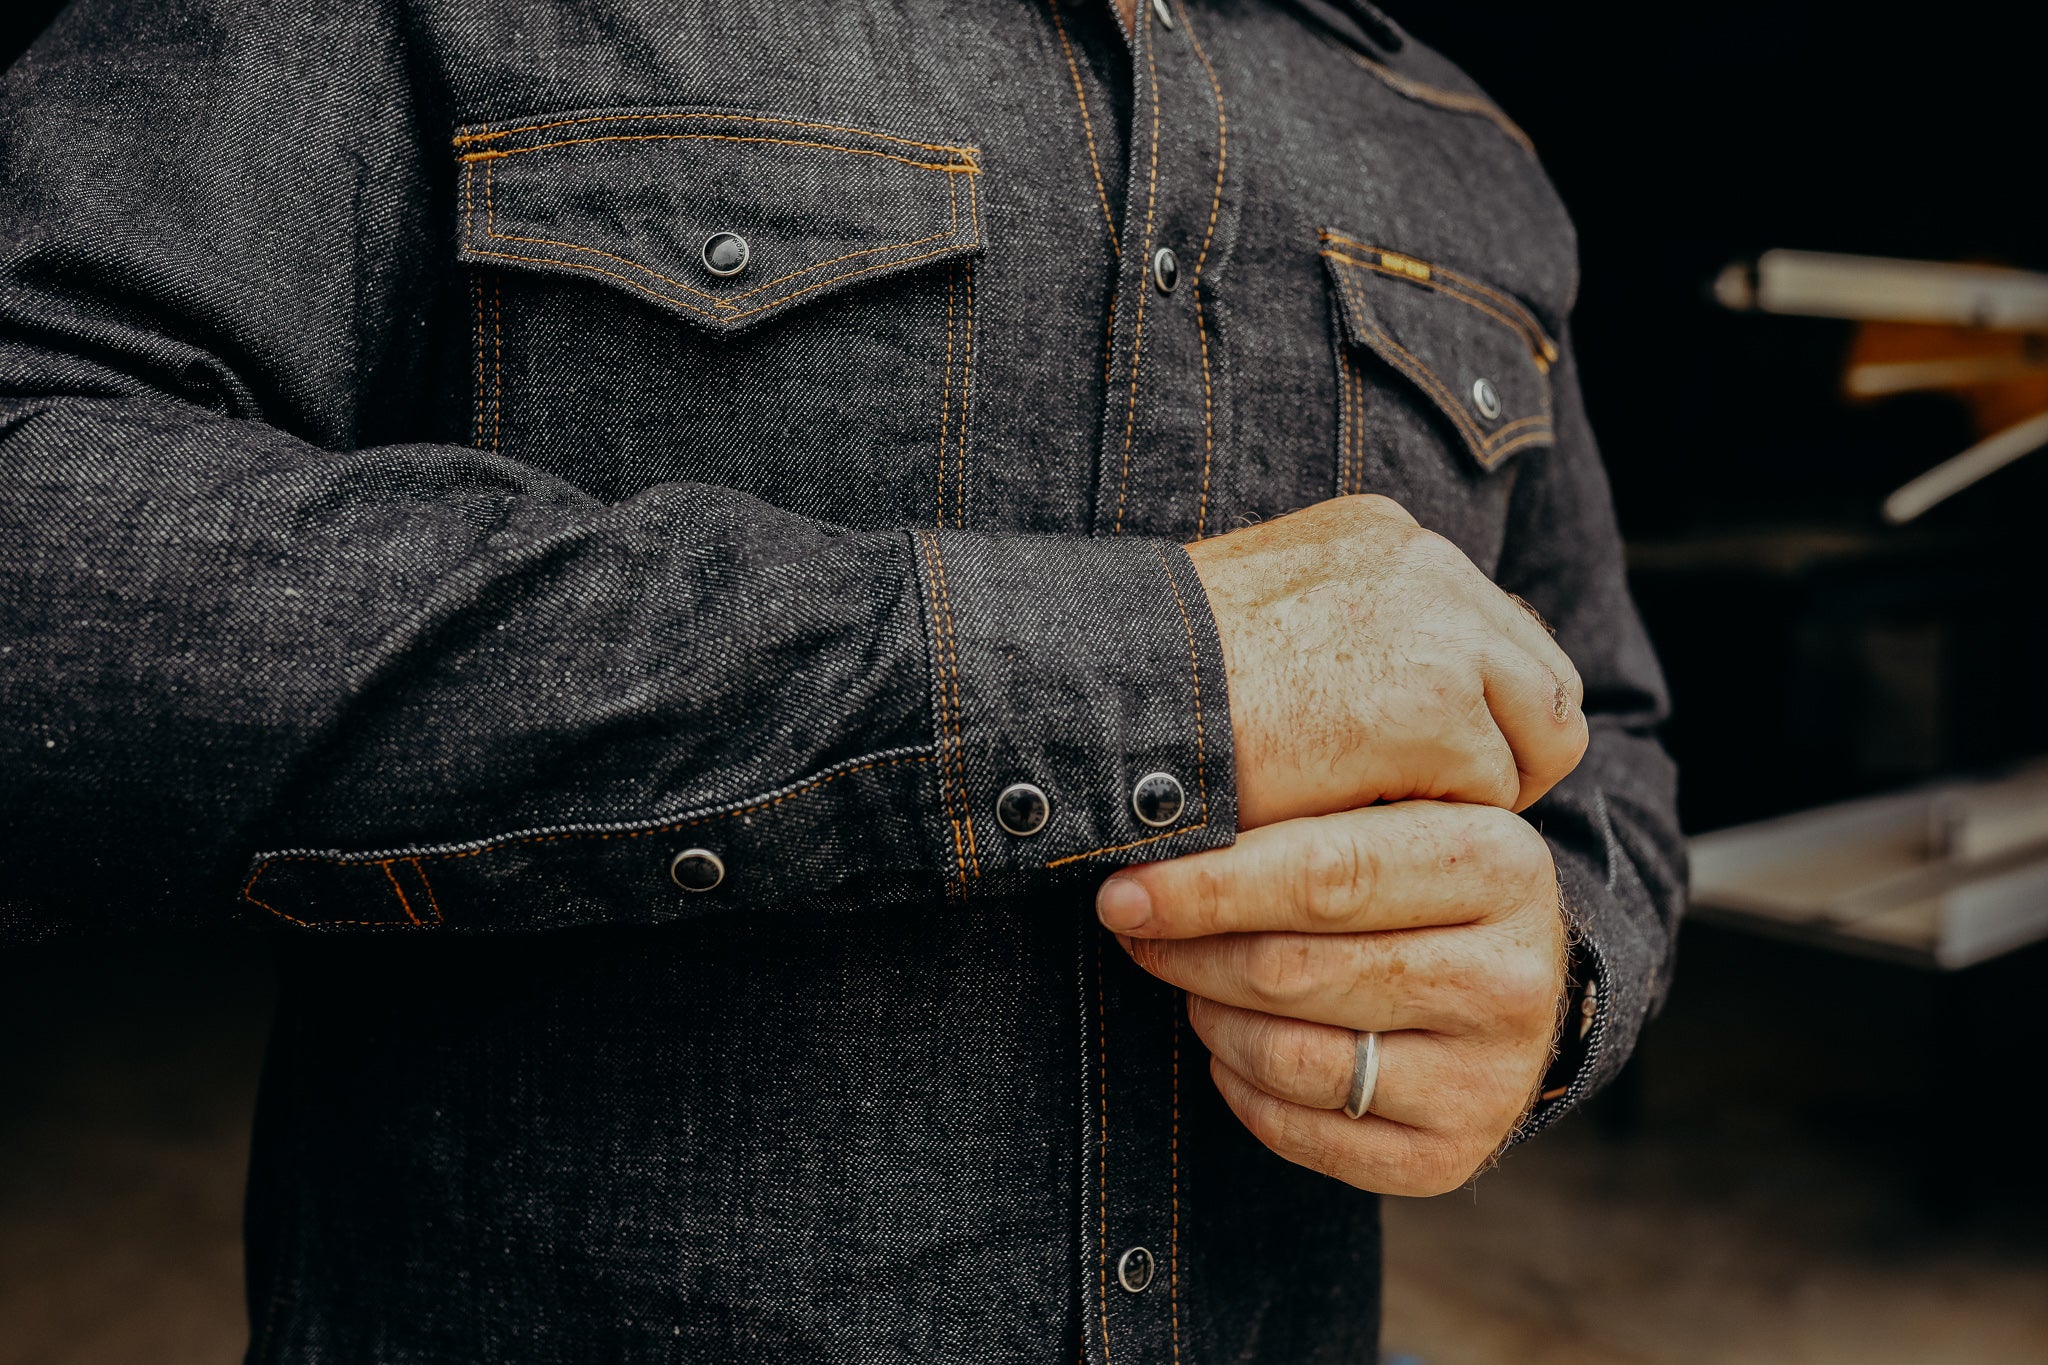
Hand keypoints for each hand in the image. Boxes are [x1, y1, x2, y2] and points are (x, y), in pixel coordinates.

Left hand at [1098, 800, 1565, 1195]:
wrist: (1512, 980)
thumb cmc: (1415, 880)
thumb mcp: (1388, 817)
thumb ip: (1297, 813)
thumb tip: (1157, 828)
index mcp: (1499, 865)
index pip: (1325, 874)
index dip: (1207, 887)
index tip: (1123, 892)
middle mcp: (1512, 977)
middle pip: (1294, 970)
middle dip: (1190, 952)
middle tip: (1136, 931)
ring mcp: (1488, 1077)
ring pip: (1289, 1057)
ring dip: (1210, 1018)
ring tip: (1196, 984)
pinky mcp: (1452, 1154)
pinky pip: (1300, 1131)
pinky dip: (1239, 1087)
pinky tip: (1235, 1047)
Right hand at [1185, 494, 1586, 827]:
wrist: (1101, 695)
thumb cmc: (1152, 681)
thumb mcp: (1262, 624)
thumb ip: (1347, 637)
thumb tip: (1400, 700)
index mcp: (1383, 536)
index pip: (1492, 627)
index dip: (1476, 707)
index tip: (1417, 760)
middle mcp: (1426, 563)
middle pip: (1541, 677)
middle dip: (1504, 750)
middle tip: (1429, 806)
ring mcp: (1437, 629)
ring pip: (1535, 736)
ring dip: (1472, 787)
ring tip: (1381, 813)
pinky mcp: (1431, 707)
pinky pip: (1488, 793)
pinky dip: (1428, 822)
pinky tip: (1350, 819)